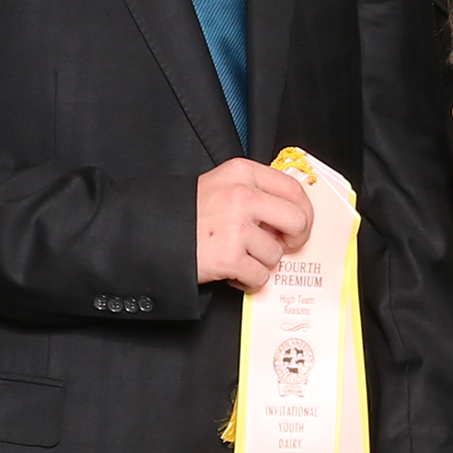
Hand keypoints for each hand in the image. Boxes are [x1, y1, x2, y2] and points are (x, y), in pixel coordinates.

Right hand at [197, 158, 314, 291]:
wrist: (149, 233)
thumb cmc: (185, 214)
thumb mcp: (220, 185)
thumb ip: (253, 192)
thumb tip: (291, 214)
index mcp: (242, 173)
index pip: (294, 189)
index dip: (304, 212)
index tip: (299, 225)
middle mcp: (242, 195)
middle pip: (297, 220)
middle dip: (295, 239)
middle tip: (282, 247)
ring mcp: (236, 226)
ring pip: (276, 254)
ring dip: (260, 262)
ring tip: (238, 257)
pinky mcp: (229, 256)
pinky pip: (259, 276)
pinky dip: (247, 280)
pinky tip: (230, 271)